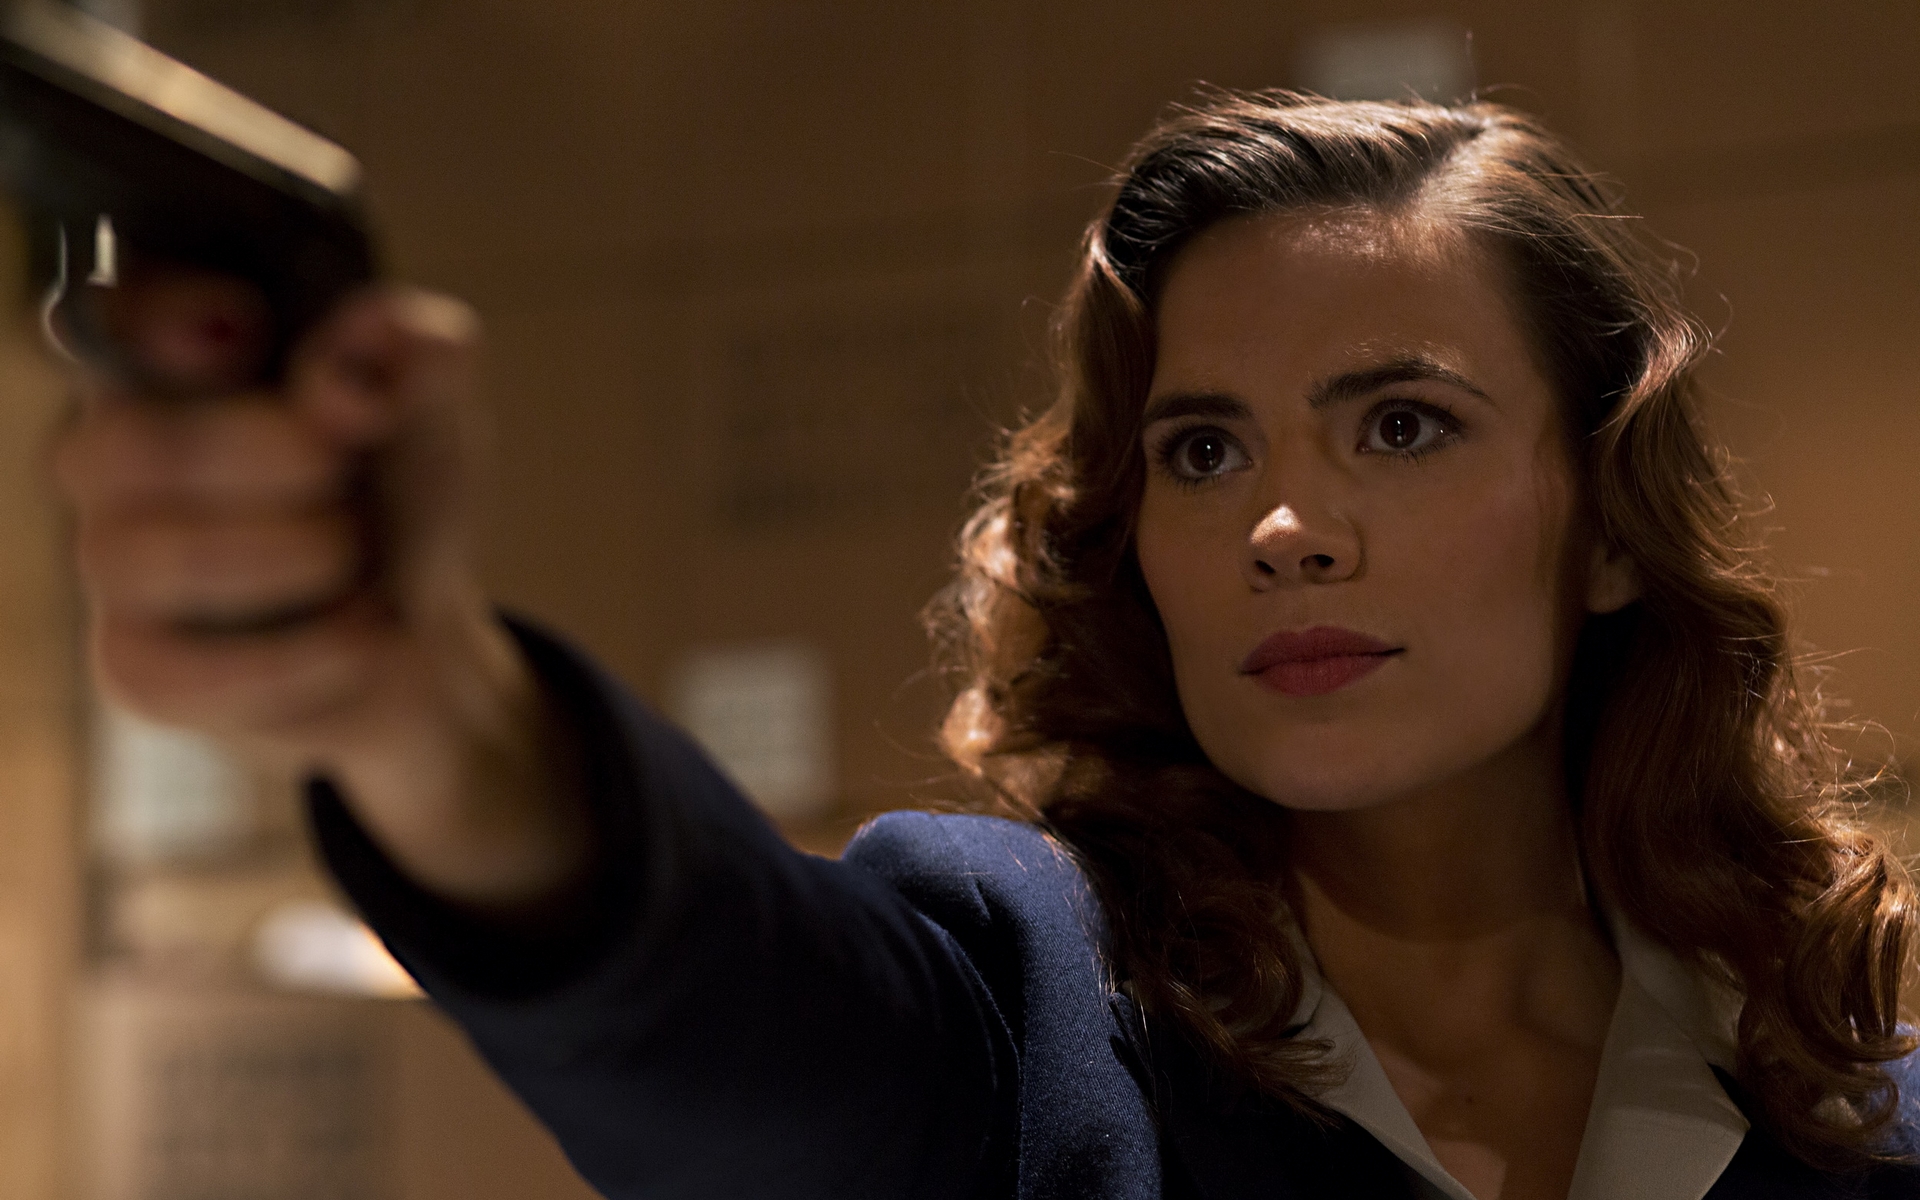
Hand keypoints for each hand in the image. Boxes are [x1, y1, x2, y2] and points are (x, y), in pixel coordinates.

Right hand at [53, 275, 588, 913]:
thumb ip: (413, 353)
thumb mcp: (433, 419)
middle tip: (344, 468)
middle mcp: (119, 460)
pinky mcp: (137, 669)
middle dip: (272, 454)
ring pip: (151, 557)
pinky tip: (360, 635)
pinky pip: (191, 667)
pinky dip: (305, 652)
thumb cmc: (400, 504)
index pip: (118, 315)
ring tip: (361, 562)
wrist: (419, 641)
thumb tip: (378, 334)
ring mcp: (116, 567)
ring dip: (297, 556)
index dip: (164, 313)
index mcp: (180, 368)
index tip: (248, 329)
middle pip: (127, 444)